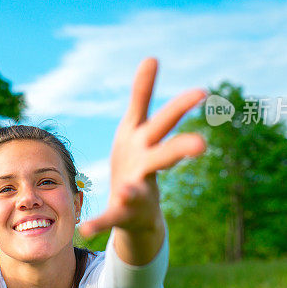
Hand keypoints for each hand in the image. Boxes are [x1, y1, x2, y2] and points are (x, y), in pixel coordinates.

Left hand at [78, 58, 206, 237]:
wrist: (135, 208)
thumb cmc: (136, 157)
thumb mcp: (136, 124)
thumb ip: (143, 93)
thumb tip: (151, 57)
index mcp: (146, 142)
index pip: (161, 119)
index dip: (180, 107)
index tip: (202, 92)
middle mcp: (145, 165)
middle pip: (163, 154)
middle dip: (180, 149)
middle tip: (201, 145)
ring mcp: (135, 189)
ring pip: (138, 189)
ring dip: (134, 190)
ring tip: (128, 191)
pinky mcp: (121, 210)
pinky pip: (108, 216)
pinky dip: (98, 224)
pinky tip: (84, 231)